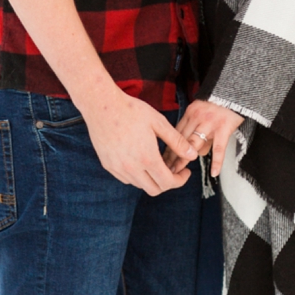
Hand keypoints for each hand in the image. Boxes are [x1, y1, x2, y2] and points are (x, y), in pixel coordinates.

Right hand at [81, 86, 200, 195]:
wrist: (102, 105)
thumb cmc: (131, 111)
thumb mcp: (159, 123)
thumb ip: (177, 142)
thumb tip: (192, 155)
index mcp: (147, 158)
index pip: (168, 183)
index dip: (180, 180)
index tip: (185, 172)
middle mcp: (131, 168)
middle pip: (154, 189)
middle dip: (168, 183)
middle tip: (174, 170)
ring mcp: (118, 168)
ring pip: (140, 185)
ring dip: (152, 179)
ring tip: (158, 163)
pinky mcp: (108, 165)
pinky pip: (126, 179)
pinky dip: (137, 176)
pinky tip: (141, 161)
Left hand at [172, 99, 243, 177]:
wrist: (236, 92)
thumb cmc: (220, 103)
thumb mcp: (202, 110)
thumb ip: (196, 128)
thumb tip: (192, 150)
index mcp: (191, 113)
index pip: (176, 133)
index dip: (168, 148)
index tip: (161, 160)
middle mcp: (197, 117)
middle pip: (181, 139)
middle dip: (172, 156)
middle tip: (165, 169)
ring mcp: (210, 123)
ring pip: (194, 144)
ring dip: (185, 159)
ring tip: (178, 172)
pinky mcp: (223, 127)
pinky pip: (219, 148)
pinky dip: (217, 161)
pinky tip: (214, 172)